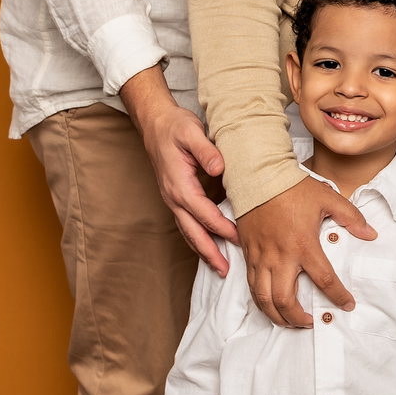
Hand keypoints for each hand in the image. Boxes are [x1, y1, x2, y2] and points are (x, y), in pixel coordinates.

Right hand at [120, 65, 239, 275]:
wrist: (156, 123)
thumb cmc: (175, 127)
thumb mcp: (191, 132)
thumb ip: (205, 150)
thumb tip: (219, 168)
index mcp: (179, 185)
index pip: (203, 213)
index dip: (222, 228)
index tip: (239, 238)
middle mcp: (173, 197)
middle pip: (192, 232)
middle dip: (209, 253)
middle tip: (226, 271)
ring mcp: (172, 199)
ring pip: (188, 231)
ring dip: (203, 250)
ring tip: (219, 267)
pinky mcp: (176, 198)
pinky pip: (187, 223)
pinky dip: (198, 238)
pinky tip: (209, 246)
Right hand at [237, 178, 376, 328]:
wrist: (257, 176)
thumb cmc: (292, 187)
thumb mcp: (328, 198)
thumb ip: (351, 218)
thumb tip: (370, 234)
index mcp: (303, 244)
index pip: (324, 280)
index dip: (338, 296)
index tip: (347, 305)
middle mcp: (280, 256)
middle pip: (285, 300)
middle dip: (298, 318)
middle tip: (311, 321)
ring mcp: (261, 257)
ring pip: (264, 298)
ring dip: (277, 315)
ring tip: (290, 321)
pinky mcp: (248, 253)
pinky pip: (250, 285)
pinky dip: (260, 300)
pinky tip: (270, 303)